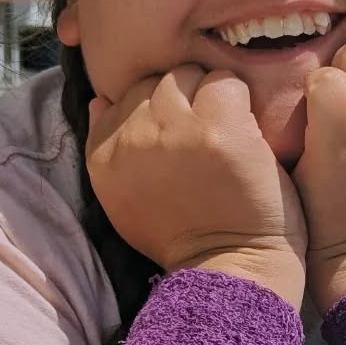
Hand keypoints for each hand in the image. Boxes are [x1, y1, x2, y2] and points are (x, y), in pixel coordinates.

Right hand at [87, 66, 306, 307]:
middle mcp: (133, 136)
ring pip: (191, 75)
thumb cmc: (183, 237)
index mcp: (103, 154)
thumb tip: (99, 98)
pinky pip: (228, 83)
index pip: (123, 94)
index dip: (156, 110)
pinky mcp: (220, 127)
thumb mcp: (123, 198)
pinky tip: (246, 134)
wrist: (228, 269)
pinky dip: (242, 102)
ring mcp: (176, 128)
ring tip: (226, 132)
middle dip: (183, 99)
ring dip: (212, 96)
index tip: (177, 136)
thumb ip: (107, 145)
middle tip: (206, 132)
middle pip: (158, 81)